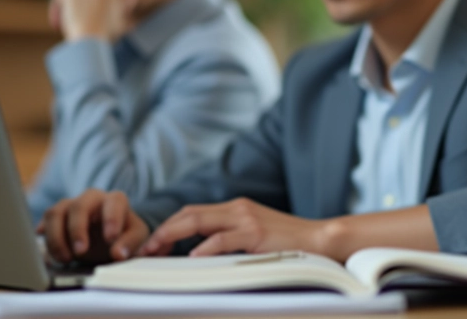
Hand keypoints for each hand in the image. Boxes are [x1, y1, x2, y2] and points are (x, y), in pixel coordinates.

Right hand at [37, 189, 149, 263]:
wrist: (109, 237)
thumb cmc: (123, 234)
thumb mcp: (135, 238)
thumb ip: (129, 244)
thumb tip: (118, 253)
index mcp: (115, 201)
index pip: (114, 202)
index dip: (112, 219)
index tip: (110, 239)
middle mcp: (91, 198)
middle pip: (79, 206)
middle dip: (77, 229)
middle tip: (80, 252)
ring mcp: (71, 205)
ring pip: (55, 213)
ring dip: (57, 238)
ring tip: (66, 259)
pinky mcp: (56, 216)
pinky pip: (45, 222)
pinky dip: (45, 239)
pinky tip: (50, 254)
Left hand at [49, 0, 131, 41]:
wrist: (90, 40)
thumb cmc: (105, 38)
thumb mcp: (121, 25)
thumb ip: (124, 12)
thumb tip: (130, 1)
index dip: (96, 4)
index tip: (91, 16)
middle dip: (82, 3)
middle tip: (77, 20)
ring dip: (70, 6)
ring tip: (65, 24)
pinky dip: (56, 8)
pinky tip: (55, 24)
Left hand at [138, 198, 329, 257]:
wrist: (321, 239)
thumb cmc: (288, 244)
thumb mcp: (255, 235)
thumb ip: (231, 237)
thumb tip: (199, 254)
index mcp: (235, 208)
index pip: (192, 212)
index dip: (169, 226)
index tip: (152, 244)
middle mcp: (237, 208)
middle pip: (189, 213)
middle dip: (163, 230)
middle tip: (145, 248)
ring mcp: (246, 219)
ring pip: (199, 221)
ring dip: (173, 235)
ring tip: (156, 250)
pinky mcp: (256, 233)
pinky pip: (224, 238)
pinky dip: (205, 247)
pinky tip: (192, 257)